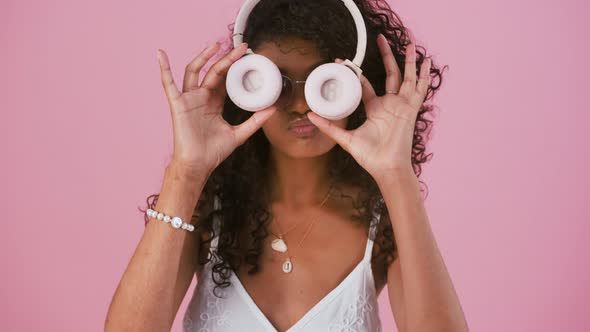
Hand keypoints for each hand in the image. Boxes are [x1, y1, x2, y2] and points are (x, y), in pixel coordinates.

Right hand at [157, 42, 276, 173]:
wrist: (198, 165)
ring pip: (194, 71)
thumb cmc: (213, 152)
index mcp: (214, 103)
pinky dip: (164, 69)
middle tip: (241, 47)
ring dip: (203, 57)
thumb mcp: (239, 134)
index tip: (247, 56)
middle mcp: (201, 97)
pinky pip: (168, 84)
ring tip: (214, 45)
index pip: (224, 79)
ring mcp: (188, 99)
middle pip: (213, 71)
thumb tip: (273, 109)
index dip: (234, 67)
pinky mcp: (178, 104)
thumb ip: (255, 121)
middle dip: (226, 58)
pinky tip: (160, 54)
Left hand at [306, 34, 430, 179]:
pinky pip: (420, 89)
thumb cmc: (370, 156)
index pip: (365, 84)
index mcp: (375, 109)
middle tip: (380, 39)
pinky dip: (423, 76)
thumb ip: (329, 127)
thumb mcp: (346, 139)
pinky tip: (426, 62)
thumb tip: (309, 116)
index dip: (355, 72)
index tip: (344, 61)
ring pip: (406, 77)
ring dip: (409, 60)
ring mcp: (401, 105)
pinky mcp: (411, 109)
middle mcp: (389, 104)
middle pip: (389, 74)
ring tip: (411, 43)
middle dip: (386, 56)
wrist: (387, 167)